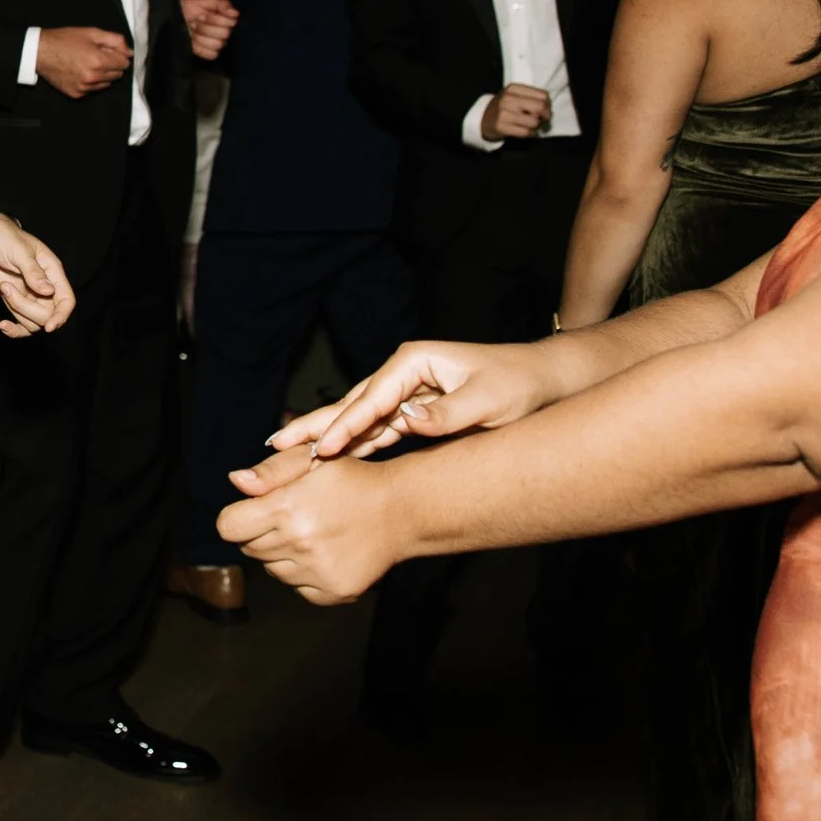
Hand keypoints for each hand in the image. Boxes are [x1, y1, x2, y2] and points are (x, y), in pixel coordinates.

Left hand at [0, 214, 73, 336]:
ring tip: (2, 287)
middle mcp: (44, 288)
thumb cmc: (4, 237)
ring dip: (16, 310)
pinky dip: (14, 330)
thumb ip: (33, 271)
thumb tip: (49, 291)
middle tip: (6, 287)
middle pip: (48, 315)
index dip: (61, 316)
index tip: (49, 326)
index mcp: (52, 272)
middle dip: (26, 308)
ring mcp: (30, 297)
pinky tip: (3, 325)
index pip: (67, 300)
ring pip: (33, 322)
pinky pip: (21, 325)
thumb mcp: (19, 251)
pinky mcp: (15, 302)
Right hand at [35, 27, 131, 97]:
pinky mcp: (76, 94)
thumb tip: (129, 52)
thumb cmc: (65, 40)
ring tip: (87, 64)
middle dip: (111, 65)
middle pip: (117, 75)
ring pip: (106, 84)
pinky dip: (90, 83)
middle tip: (96, 55)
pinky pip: (92, 90)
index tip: (108, 50)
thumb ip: (115, 40)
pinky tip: (79, 72)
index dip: (118, 55)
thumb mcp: (92, 33)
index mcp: (99, 61)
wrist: (40, 52)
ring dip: (102, 75)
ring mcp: (84, 88)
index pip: (124, 64)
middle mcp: (93, 78)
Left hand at [181, 0, 237, 60]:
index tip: (203, 14)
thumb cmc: (190, 7)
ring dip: (202, 36)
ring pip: (219, 44)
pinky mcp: (208, 53)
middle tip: (196, 21)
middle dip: (207, 26)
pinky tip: (193, 41)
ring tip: (193, 30)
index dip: (216, 18)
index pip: (232, 22)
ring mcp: (216, 43)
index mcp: (225, 18)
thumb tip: (235, 13)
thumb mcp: (204, 0)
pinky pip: (212, 54)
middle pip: (225, 33)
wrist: (174, 16)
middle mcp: (224, 32)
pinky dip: (201, 47)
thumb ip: (221, 3)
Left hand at [216, 452, 401, 604]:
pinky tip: (325, 553)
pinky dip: (304, 574)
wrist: (400, 511)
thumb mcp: (311, 459)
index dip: (237, 518)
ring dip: (282, 554)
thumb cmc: (351, 480)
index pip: (228, 527)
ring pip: (272, 569)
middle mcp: (300, 544)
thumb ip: (270, 471)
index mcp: (287, 508)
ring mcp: (317, 572)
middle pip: (249, 548)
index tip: (252, 512)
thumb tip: (236, 481)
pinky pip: (297, 587)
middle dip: (260, 533)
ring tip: (311, 533)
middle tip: (290, 517)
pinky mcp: (333, 591)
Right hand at [264, 337, 556, 460]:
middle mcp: (402, 374)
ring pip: (358, 419)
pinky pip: (377, 431)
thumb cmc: (519, 386)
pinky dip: (354, 444)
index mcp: (413, 362)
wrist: (543, 381)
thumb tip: (408, 422)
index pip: (371, 398)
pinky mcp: (412, 411)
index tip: (322, 449)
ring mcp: (404, 393)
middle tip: (276, 446)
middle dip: (316, 426)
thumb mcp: (490, 401)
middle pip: (352, 404)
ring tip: (290, 455)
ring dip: (328, 438)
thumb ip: (448, 413)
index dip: (346, 425)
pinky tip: (330, 458)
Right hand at [481, 83, 550, 140]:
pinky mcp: (501, 126)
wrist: (482, 118)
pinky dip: (530, 134)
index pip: (543, 95)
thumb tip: (549, 110)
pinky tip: (525, 131)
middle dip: (545, 116)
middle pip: (540, 107)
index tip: (544, 110)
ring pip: (534, 121)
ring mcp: (503, 113)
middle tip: (542, 120)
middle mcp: (508, 98)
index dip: (548, 104)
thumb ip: (532, 98)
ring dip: (536, 126)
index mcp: (513, 88)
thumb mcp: (515, 96)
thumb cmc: (504, 107)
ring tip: (531, 126)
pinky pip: (525, 132)